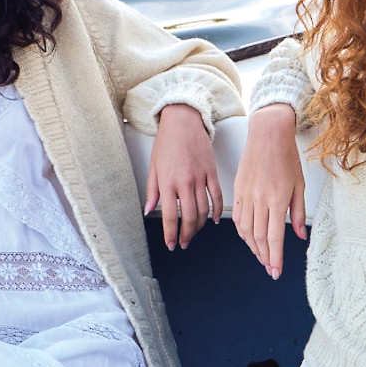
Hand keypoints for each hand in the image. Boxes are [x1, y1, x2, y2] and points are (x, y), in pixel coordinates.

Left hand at [146, 103, 220, 249]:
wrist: (183, 121)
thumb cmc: (166, 143)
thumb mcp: (153, 167)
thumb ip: (152, 191)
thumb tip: (148, 210)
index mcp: (167, 183)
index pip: (169, 216)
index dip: (171, 234)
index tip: (171, 244)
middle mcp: (184, 183)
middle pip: (189, 218)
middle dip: (186, 235)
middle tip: (184, 243)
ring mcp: (200, 178)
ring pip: (203, 210)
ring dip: (199, 226)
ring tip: (194, 232)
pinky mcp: (212, 172)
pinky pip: (217, 197)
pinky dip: (216, 211)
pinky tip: (212, 220)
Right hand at [233, 104, 305, 278]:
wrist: (267, 134)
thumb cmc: (286, 156)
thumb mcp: (299, 185)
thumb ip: (298, 212)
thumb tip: (299, 236)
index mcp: (277, 198)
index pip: (275, 236)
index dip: (275, 257)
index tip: (276, 271)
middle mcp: (259, 199)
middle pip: (259, 237)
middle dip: (265, 256)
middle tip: (269, 268)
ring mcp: (246, 195)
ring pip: (246, 230)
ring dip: (253, 247)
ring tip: (261, 256)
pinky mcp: (238, 190)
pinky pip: (237, 217)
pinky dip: (242, 232)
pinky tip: (248, 238)